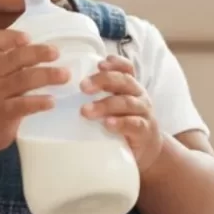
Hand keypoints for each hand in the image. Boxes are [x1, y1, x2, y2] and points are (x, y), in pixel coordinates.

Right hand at [0, 30, 68, 154]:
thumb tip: (40, 59)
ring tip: (64, 75)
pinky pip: (22, 105)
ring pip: (23, 79)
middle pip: (15, 58)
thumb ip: (5, 69)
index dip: (11, 37)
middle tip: (56, 52)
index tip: (28, 37)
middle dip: (38, 53)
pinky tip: (51, 102)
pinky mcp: (2, 113)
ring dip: (46, 75)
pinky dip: (38, 102)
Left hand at [81, 55, 163, 171]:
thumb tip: (66, 93)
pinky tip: (107, 124)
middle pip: (124, 81)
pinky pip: (134, 124)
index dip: (115, 64)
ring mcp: (143, 112)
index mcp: (130, 87)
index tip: (100, 64)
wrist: (147, 149)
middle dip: (103, 81)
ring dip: (105, 105)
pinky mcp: (144, 131)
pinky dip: (120, 123)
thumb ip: (99, 97)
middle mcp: (139, 95)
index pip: (126, 69)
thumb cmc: (124, 124)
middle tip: (83, 87)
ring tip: (86, 111)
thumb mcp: (114, 107)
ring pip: (127, 102)